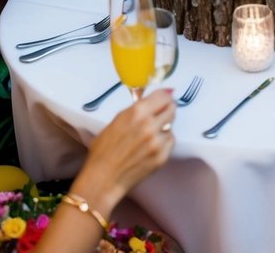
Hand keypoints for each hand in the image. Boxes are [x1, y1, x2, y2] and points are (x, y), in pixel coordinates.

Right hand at [76, 90, 175, 210]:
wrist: (103, 178)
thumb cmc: (105, 150)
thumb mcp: (118, 120)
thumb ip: (137, 109)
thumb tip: (153, 99)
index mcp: (137, 112)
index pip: (163, 95)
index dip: (164, 97)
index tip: (163, 99)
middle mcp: (149, 124)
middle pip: (171, 108)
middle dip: (166, 110)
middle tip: (160, 115)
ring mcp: (156, 142)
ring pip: (171, 126)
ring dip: (163, 128)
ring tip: (149, 135)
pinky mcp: (161, 157)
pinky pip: (170, 142)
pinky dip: (164, 142)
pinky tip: (150, 147)